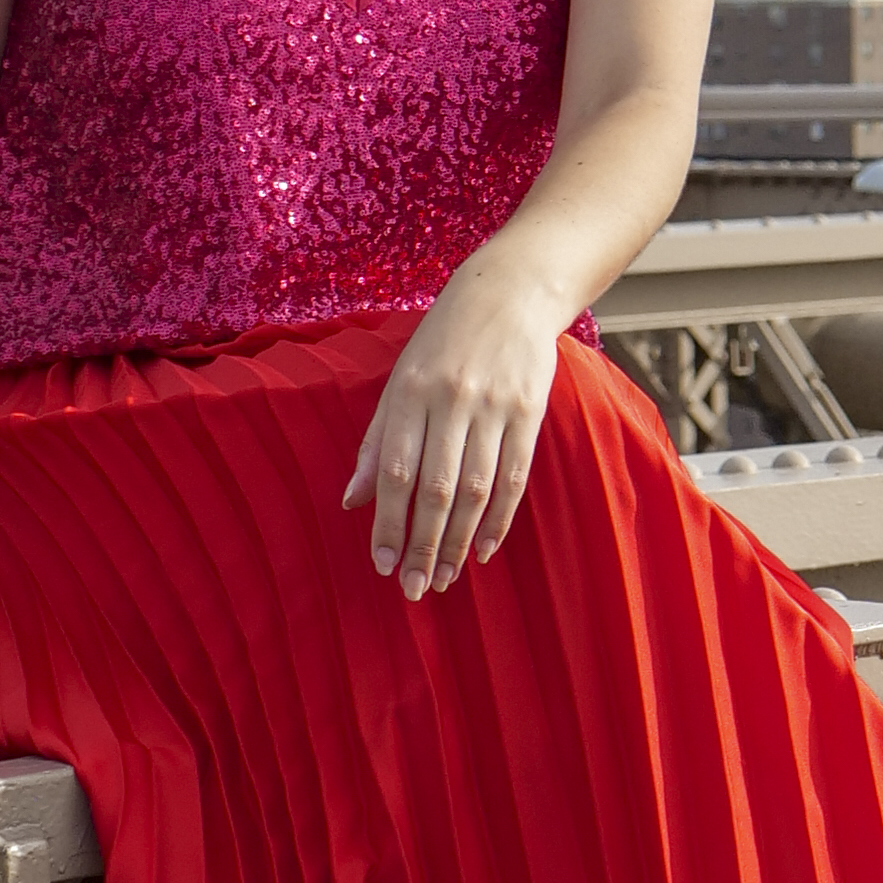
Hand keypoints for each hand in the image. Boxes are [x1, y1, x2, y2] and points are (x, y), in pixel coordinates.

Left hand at [342, 264, 561, 597]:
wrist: (510, 294)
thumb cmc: (443, 342)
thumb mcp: (400, 381)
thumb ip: (378, 442)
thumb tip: (353, 502)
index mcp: (411, 393)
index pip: (397, 472)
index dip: (389, 523)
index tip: (383, 565)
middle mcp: (452, 401)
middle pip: (436, 488)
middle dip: (423, 544)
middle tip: (416, 588)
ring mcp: (494, 407)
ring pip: (476, 489)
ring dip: (458, 540)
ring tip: (446, 577)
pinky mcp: (529, 412)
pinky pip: (514, 477)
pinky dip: (499, 518)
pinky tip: (483, 549)